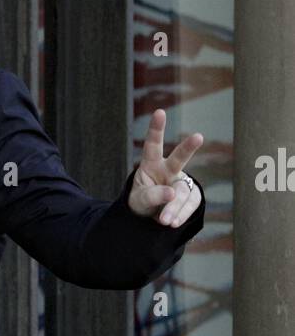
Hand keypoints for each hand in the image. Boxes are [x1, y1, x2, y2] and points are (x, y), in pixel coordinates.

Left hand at [127, 109, 202, 226]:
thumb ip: (151, 196)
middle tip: (198, 137)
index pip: (153, 145)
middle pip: (179, 158)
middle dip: (188, 148)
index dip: (156, 129)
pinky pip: (190, 205)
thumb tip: (172, 193)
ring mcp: (181, 182)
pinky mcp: (192, 196)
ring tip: (164, 221)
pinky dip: (181, 215)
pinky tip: (172, 223)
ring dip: (174, 207)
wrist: (151, 218)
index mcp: (151, 164)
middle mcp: (168, 169)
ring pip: (183, 192)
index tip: (160, 112)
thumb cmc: (141, 203)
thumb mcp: (138, 201)